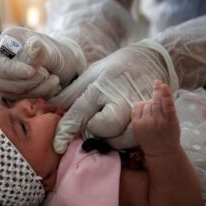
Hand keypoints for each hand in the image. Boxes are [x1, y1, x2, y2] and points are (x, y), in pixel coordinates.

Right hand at [0, 27, 86, 99]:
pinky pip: (15, 100)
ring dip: (34, 90)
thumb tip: (33, 46)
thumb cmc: (57, 55)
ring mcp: (1, 77)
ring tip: (54, 79)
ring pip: (6, 92)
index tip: (32, 72)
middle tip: (46, 75)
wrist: (65, 68)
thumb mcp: (53, 51)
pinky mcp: (8, 92)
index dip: (9, 69)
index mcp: (6, 41)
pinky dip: (36, 96)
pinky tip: (51, 87)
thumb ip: (42, 50)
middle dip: (24, 82)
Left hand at [51, 40, 178, 153]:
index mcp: (102, 85)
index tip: (58, 146)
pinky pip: (138, 139)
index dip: (66, 130)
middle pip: (105, 128)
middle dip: (96, 130)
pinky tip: (122, 130)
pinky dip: (127, 140)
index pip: (80, 111)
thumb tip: (50, 106)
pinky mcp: (155, 116)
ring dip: (112, 139)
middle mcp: (122, 97)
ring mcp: (140, 108)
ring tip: (109, 128)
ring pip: (124, 138)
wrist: (150, 59)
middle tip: (95, 123)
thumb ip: (72, 93)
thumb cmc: (115, 68)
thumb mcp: (91, 73)